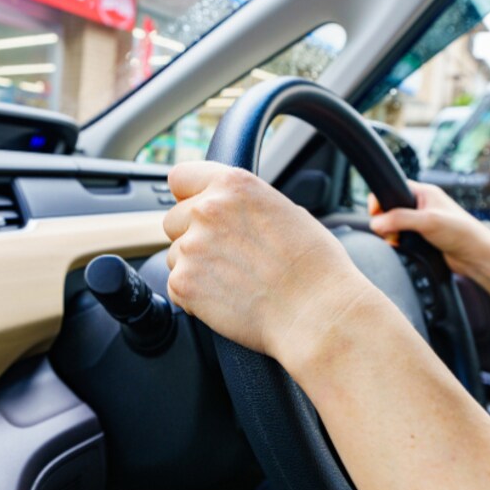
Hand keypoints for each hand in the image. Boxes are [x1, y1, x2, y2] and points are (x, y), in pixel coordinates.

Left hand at [163, 162, 375, 363]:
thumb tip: (231, 210)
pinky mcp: (184, 283)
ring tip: (234, 281)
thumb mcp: (285, 211)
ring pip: (174, 255)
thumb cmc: (314, 266)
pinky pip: (176, 286)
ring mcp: (191, 246)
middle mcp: (207, 209)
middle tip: (226, 256)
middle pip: (173, 219)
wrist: (316, 311)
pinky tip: (227, 299)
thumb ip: (244, 204)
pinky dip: (194, 297)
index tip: (197, 210)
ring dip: (194, 267)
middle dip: (192, 236)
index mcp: (233, 185)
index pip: (181, 177)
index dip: (189, 197)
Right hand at [369, 181, 489, 278]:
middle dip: (386, 221)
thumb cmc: (461, 233)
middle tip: (390, 232)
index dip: (382, 201)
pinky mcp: (423, 237)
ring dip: (392, 234)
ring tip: (397, 241)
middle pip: (391, 209)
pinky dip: (399, 243)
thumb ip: (399, 219)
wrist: (477, 257)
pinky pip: (402, 237)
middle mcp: (423, 205)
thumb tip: (375, 222)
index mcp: (425, 193)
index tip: (376, 215)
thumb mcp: (428, 221)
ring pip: (395, 225)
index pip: (394, 189)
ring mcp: (422, 222)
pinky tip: (404, 247)